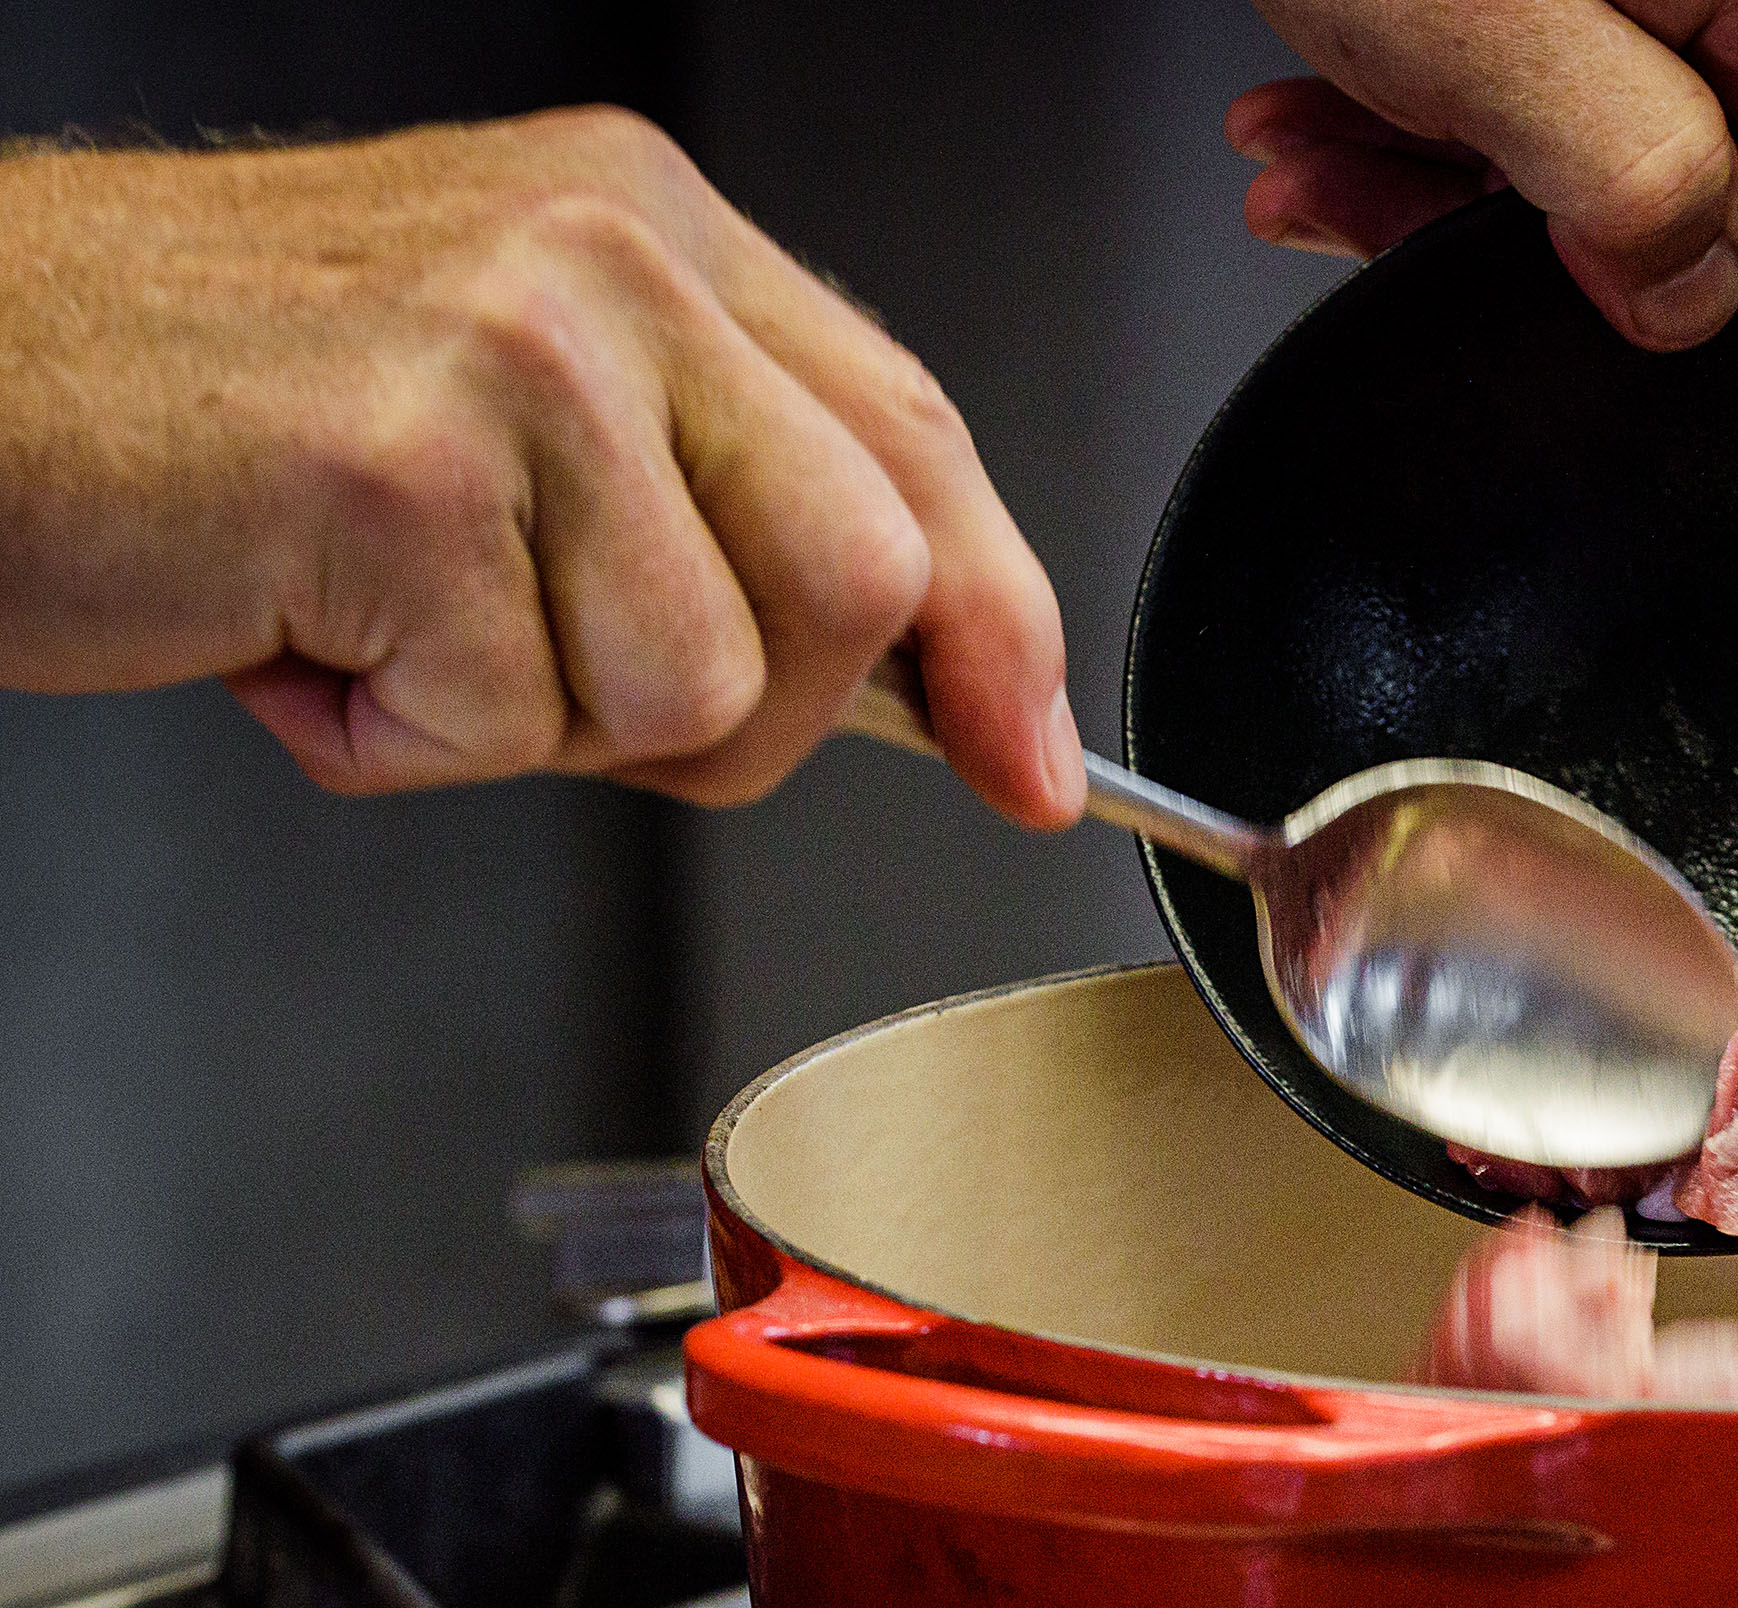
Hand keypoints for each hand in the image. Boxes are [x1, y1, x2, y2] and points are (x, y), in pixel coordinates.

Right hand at [0, 112, 1083, 824]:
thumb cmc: (218, 411)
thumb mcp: (518, 413)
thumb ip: (719, 505)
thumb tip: (939, 688)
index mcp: (652, 230)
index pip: (921, 441)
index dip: (1001, 629)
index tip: (1037, 766)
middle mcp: (605, 261)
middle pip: (863, 581)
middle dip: (750, 715)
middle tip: (570, 686)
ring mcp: (511, 355)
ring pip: (702, 684)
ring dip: (546, 731)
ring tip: (397, 630)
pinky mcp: (401, 473)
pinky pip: (514, 725)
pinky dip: (397, 742)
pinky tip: (305, 639)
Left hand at [1232, 0, 1737, 351]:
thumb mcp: (1493, 37)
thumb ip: (1631, 184)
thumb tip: (1695, 300)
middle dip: (1614, 272)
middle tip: (1463, 274)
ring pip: (1623, 158)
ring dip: (1471, 206)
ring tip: (1334, 187)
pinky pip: (1535, 99)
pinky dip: (1428, 139)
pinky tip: (1327, 139)